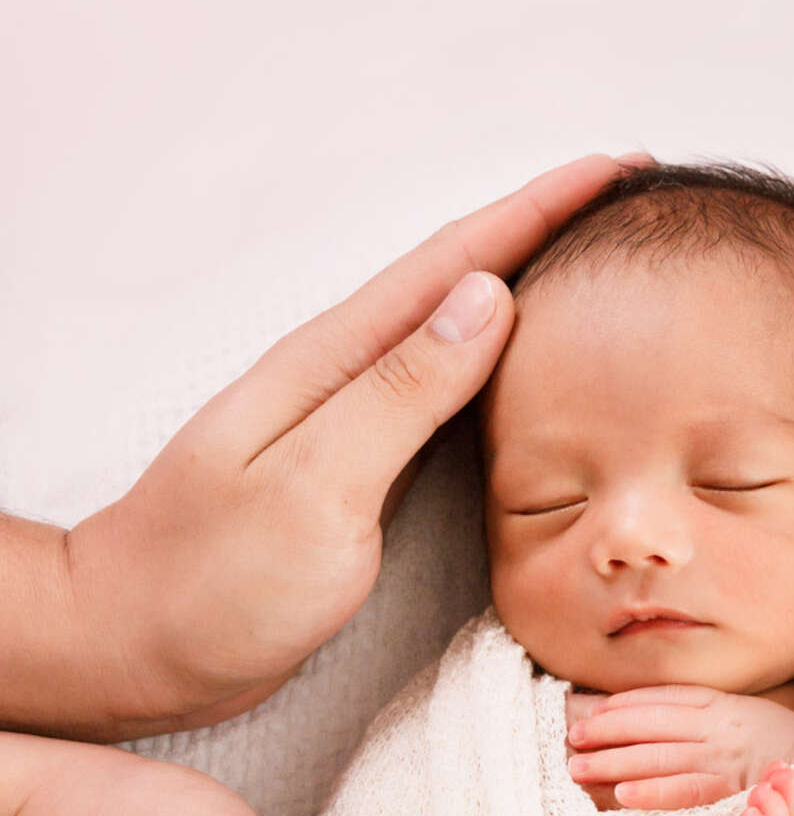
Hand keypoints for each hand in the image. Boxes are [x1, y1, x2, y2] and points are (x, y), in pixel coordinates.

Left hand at [63, 153, 646, 741]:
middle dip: (547, 233)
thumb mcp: (317, 488)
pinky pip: (446, 399)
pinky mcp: (357, 472)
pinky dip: (500, 370)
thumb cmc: (214, 580)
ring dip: (529, 294)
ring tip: (600, 270)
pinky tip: (527, 374)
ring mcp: (351, 423)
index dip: (541, 210)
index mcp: (336, 363)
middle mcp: (345, 377)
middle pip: (462, 282)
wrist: (139, 645)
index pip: (457, 263)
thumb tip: (488, 298)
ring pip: (457, 337)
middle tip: (631, 205)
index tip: (622, 169)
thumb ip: (400, 395)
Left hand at [562, 683, 793, 809]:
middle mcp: (723, 727)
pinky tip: (622, 795)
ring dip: (615, 761)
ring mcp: (729, 757)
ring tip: (578, 767)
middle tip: (572, 739)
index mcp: (728, 706)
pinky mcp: (738, 790)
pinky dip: (653, 791)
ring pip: (660, 756)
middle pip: (652, 724)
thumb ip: (716, 719)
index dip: (625, 704)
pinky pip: (688, 791)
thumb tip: (667, 724)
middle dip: (607, 730)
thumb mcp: (756, 721)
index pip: (666, 698)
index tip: (592, 710)